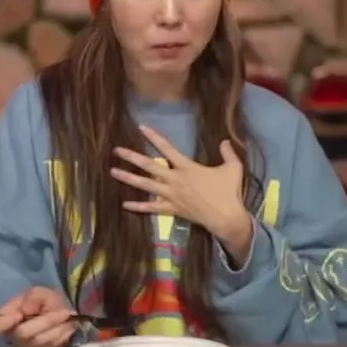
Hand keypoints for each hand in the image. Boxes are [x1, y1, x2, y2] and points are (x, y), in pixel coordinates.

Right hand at [0, 287, 74, 346]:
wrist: (57, 313)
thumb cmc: (43, 302)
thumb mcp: (39, 292)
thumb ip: (33, 297)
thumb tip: (26, 310)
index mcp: (6, 318)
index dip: (0, 323)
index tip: (18, 314)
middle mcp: (13, 336)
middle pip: (23, 333)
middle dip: (46, 321)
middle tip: (64, 311)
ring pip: (41, 341)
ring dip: (58, 327)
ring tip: (68, 315)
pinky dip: (63, 335)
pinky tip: (68, 326)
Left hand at [111, 126, 252, 247]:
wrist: (226, 217)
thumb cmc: (229, 192)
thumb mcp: (234, 168)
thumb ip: (228, 153)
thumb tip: (225, 141)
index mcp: (187, 168)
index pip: (167, 149)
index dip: (154, 137)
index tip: (141, 128)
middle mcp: (175, 180)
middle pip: (149, 166)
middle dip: (132, 157)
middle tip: (116, 150)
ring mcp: (171, 196)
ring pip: (146, 185)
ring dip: (128, 178)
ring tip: (113, 172)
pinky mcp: (171, 210)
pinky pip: (152, 208)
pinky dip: (138, 206)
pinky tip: (125, 204)